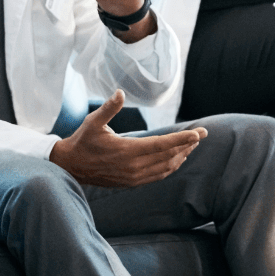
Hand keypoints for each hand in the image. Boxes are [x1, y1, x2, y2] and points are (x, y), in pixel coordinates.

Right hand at [46, 91, 206, 187]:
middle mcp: (134, 167)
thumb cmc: (83, 141)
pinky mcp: (132, 182)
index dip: (182, 139)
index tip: (198, 133)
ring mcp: (134, 177)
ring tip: (192, 145)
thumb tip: (120, 92)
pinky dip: (171, 167)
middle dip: (188, 145)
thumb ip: (109, 108)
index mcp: (127, 151)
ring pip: (166, 168)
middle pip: (169, 156)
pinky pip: (158, 175)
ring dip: (182, 156)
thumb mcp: (93, 122)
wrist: (71, 167)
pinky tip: (177, 159)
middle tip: (203, 134)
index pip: (162, 145)